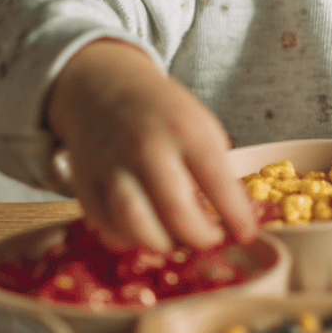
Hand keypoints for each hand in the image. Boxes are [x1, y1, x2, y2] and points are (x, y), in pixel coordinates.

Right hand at [43, 38, 257, 251]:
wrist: (103, 88)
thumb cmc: (161, 113)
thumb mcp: (199, 125)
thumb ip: (213, 169)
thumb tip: (231, 221)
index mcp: (186, 128)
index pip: (218, 183)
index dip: (237, 217)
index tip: (246, 234)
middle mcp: (147, 146)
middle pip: (177, 213)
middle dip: (201, 238)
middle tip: (211, 239)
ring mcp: (112, 165)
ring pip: (136, 226)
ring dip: (163, 244)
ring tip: (177, 238)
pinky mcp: (85, 183)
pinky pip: (107, 227)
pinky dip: (129, 239)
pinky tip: (145, 230)